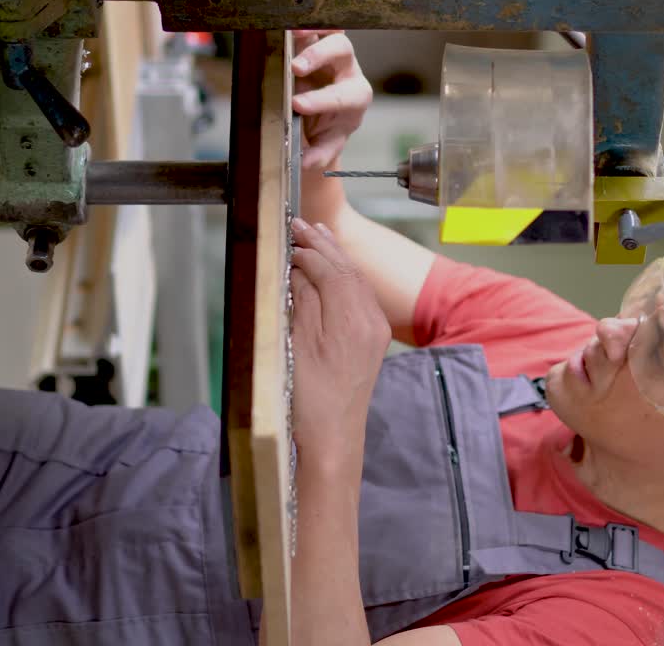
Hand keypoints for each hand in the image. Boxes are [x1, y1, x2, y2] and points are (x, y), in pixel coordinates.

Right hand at [289, 216, 390, 476]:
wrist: (332, 439)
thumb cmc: (307, 398)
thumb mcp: (295, 345)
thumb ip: (301, 300)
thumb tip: (299, 267)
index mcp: (352, 319)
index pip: (331, 269)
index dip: (308, 250)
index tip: (287, 235)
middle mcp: (372, 320)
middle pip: (347, 270)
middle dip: (323, 245)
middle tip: (300, 224)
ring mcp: (376, 330)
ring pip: (356, 281)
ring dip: (335, 257)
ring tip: (317, 234)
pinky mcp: (374, 340)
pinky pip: (360, 296)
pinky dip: (345, 277)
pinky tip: (333, 269)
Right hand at [291, 30, 372, 171]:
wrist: (325, 115)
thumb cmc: (328, 128)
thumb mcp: (326, 144)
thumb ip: (320, 154)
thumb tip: (308, 162)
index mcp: (356, 97)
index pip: (343, 95)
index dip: (321, 100)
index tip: (298, 105)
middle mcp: (347, 70)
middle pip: (342, 52)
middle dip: (319, 58)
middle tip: (295, 68)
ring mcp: (332, 52)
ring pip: (330, 33)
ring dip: (311, 32)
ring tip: (292, 34)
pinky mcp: (316, 41)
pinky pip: (314, 26)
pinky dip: (303, 22)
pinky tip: (288, 23)